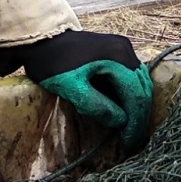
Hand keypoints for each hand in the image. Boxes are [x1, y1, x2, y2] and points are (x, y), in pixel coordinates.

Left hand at [0, 29, 153, 152]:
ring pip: (137, 83)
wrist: (39, 39)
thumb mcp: (70, 87)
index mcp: (118, 56)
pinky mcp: (115, 51)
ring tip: (126, 129)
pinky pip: (127, 77)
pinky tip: (119, 111)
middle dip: (138, 116)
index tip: (129, 142)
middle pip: (141, 88)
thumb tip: (121, 121)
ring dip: (133, 107)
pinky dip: (125, 95)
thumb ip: (95, 104)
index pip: (136, 94)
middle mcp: (125, 49)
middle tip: (131, 140)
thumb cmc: (51, 62)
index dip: (135, 121)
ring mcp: (121, 48)